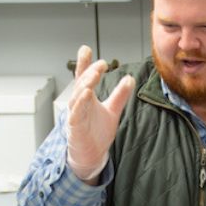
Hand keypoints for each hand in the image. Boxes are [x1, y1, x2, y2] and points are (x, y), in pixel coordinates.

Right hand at [66, 44, 134, 183]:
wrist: (91, 155)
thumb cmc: (97, 133)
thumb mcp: (113, 111)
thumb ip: (120, 95)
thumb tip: (130, 79)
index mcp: (87, 98)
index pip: (84, 77)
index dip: (84, 63)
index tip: (86, 49)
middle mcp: (79, 104)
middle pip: (82, 83)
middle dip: (90, 72)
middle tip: (101, 63)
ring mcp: (76, 115)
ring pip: (78, 96)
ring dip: (86, 84)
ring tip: (95, 74)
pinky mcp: (75, 127)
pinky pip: (76, 113)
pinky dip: (80, 103)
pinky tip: (86, 93)